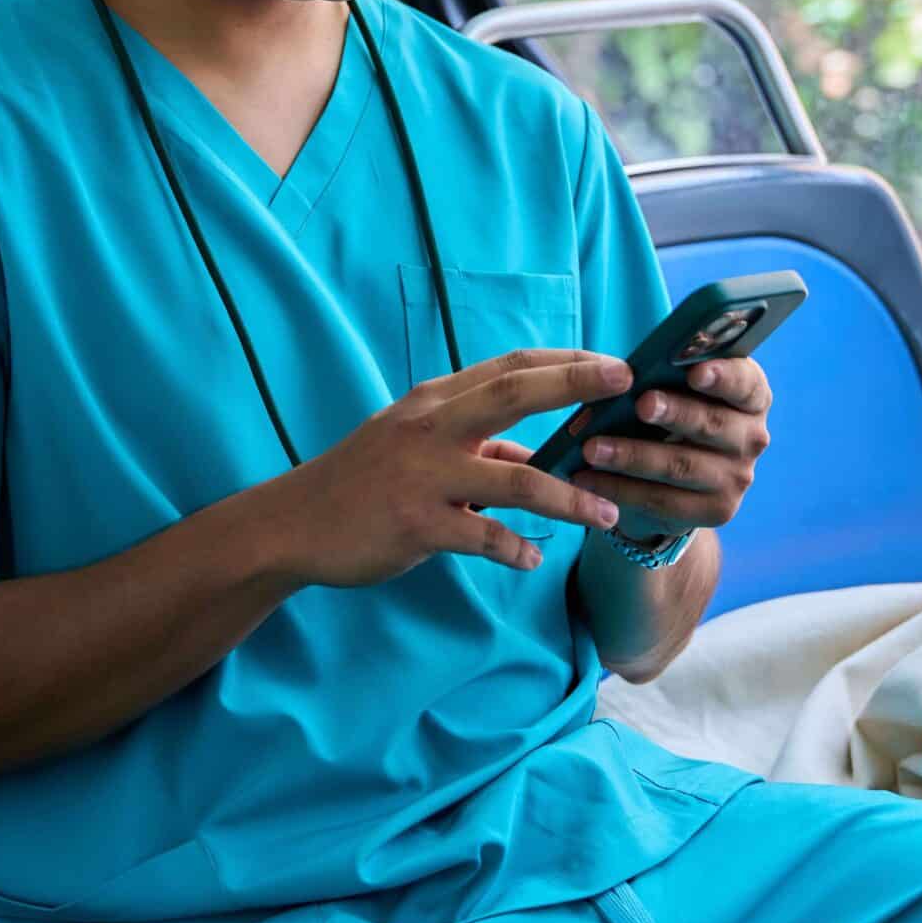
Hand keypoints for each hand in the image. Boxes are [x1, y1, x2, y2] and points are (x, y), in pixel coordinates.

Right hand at [256, 350, 633, 587]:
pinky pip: (481, 535)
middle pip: (515, 394)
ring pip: (514, 477)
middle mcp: (432, 427)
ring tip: (608, 514)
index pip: (510, 367)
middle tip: (627, 388)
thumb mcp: (414, 445)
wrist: (294, 523)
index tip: (614, 362)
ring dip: (569, 497)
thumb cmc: (361, 480)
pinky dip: (515, 549)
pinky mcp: (416, 524)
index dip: (565, 361)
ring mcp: (424, 475)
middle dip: (574, 386)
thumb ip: (475, 444)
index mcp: (435, 401)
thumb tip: (534, 453)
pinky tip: (533, 561)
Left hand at [569, 357, 771, 543]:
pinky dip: (621, 489)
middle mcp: (752, 437)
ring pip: (681, 465)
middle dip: (674, 413)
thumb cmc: (671, 414)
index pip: (746, 382)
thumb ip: (661, 378)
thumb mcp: (674, 390)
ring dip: (633, 456)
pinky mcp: (717, 511)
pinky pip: (663, 500)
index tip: (695, 372)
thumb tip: (618, 374)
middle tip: (641, 404)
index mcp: (750, 396)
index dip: (723, 376)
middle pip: (712, 423)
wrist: (676, 476)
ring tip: (593, 448)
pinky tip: (589, 480)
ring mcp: (738, 478)